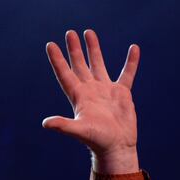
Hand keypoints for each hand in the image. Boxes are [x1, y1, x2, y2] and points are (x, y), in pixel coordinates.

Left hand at [43, 29, 139, 173]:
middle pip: (79, 65)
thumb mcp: (79, 131)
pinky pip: (126, 74)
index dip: (57, 60)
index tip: (50, 45)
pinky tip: (134, 48)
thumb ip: (64, 126)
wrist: (116, 147)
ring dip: (94, 49)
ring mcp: (105, 90)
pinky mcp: (121, 93)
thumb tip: (46, 123)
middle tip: (69, 32)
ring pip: (98, 65)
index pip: (65, 74)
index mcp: (79, 96)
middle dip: (74, 49)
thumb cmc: (97, 140)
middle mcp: (90, 90)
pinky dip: (131, 62)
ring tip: (89, 32)